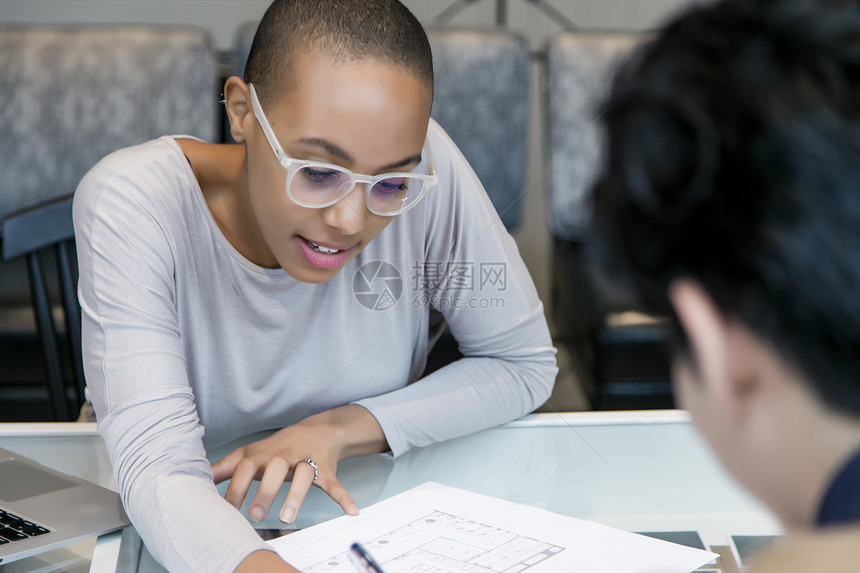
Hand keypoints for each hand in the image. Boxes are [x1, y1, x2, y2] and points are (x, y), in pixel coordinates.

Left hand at [211, 404, 387, 523]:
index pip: (245, 467)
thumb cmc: (278, 447)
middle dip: (264, 491)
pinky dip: (344, 497)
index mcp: (262, 454)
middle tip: (255, 514)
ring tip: (288, 517)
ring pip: (303, 476)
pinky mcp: (326, 468)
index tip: (226, 510)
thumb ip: (226, 468)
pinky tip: (351, 511)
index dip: (235, 487)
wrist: (318, 429)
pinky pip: (335, 483)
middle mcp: (284, 455)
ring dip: (296, 496)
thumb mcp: (251, 454)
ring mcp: (306, 460)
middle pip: (274, 469)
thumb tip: (198, 478)